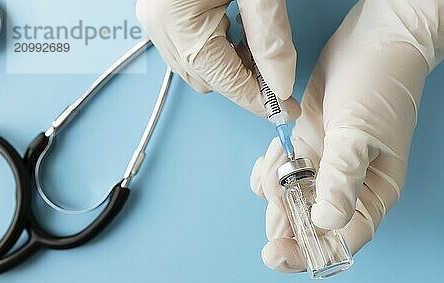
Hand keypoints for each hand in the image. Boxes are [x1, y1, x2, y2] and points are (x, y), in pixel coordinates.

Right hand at [136, 0, 299, 117]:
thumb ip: (269, 36)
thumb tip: (281, 82)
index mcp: (179, 21)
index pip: (227, 82)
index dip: (262, 101)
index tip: (287, 111)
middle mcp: (160, 23)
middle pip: (211, 79)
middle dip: (247, 80)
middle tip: (279, 73)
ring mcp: (156, 18)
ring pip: (200, 66)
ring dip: (233, 63)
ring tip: (257, 41)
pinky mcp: (160, 10)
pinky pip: (190, 46)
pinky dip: (218, 46)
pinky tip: (236, 26)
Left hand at [250, 0, 443, 271]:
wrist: (377, 40)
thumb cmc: (379, 84)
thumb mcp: (359, 133)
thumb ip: (341, 180)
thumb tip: (325, 225)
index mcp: (372, 194)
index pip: (340, 242)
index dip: (307, 254)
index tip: (274, 252)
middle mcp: (350, 190)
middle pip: (310, 229)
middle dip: (284, 214)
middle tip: (277, 182)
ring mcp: (327, 171)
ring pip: (290, 204)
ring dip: (274, 188)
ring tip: (280, 156)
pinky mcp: (311, 151)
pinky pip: (282, 177)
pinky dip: (271, 170)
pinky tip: (276, 149)